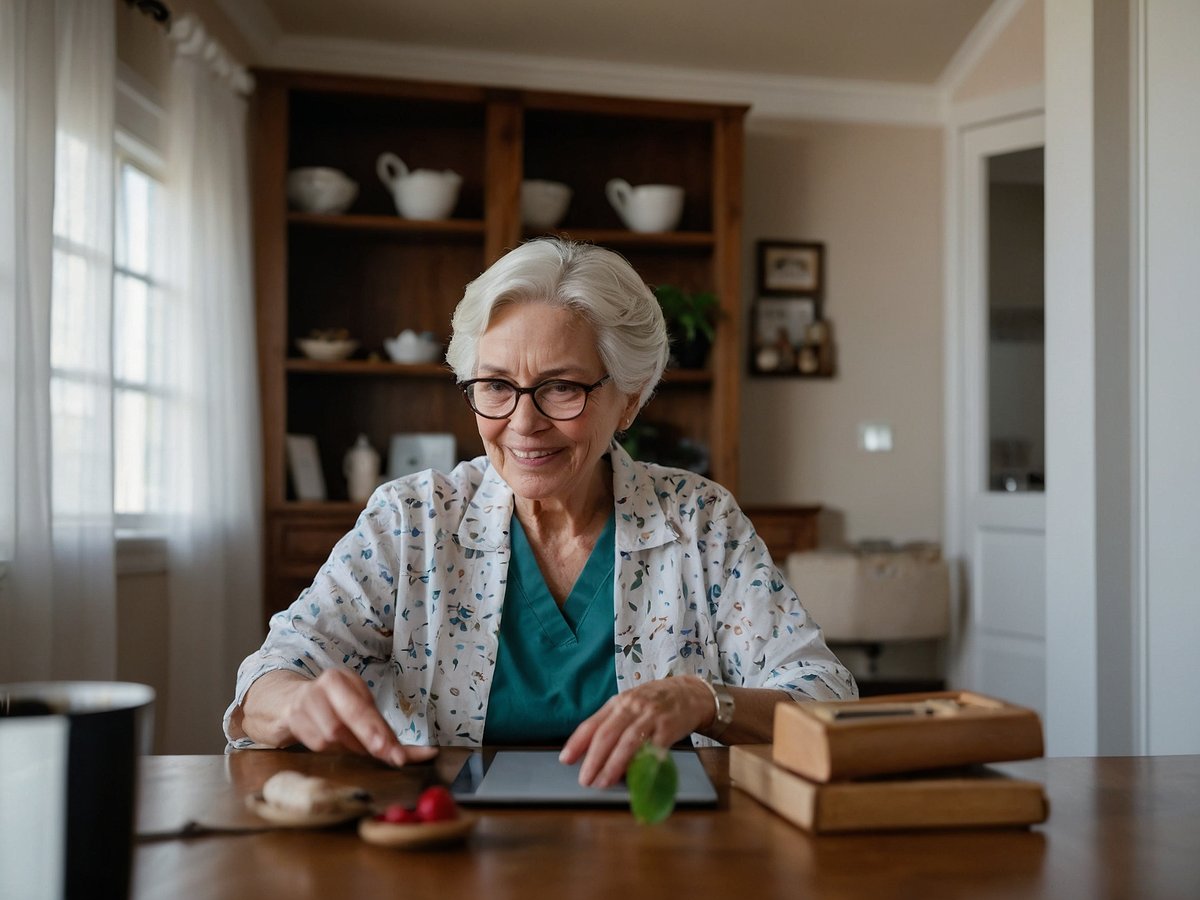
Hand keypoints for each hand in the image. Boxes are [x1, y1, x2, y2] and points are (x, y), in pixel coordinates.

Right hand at [249, 668, 437, 767]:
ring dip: (350, 749)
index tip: (399, 755)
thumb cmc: (331, 705)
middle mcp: (321, 687)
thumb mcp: (355, 706)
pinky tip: (336, 747)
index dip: (381, 733)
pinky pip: (316, 745)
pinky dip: (332, 751)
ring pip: (331, 739)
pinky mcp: (289, 720)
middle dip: (370, 741)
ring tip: (357, 748)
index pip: (364, 709)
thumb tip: (420, 754)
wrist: (284, 701)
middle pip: (346, 723)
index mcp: (342, 680)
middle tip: (391, 757)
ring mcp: (303, 704)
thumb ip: (380, 727)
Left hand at [559, 676, 712, 788]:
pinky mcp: (669, 728)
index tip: (565, 760)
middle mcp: (632, 707)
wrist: (690, 693)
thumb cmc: (655, 702)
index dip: (577, 743)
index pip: (592, 723)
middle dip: (593, 759)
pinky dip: (643, 764)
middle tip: (584, 779)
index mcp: (618, 703)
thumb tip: (589, 752)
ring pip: (628, 742)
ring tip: (603, 782)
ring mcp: (651, 716)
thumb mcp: (630, 705)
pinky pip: (654, 748)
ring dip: (613, 765)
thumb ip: (612, 724)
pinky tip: (635, 777)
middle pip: (607, 734)